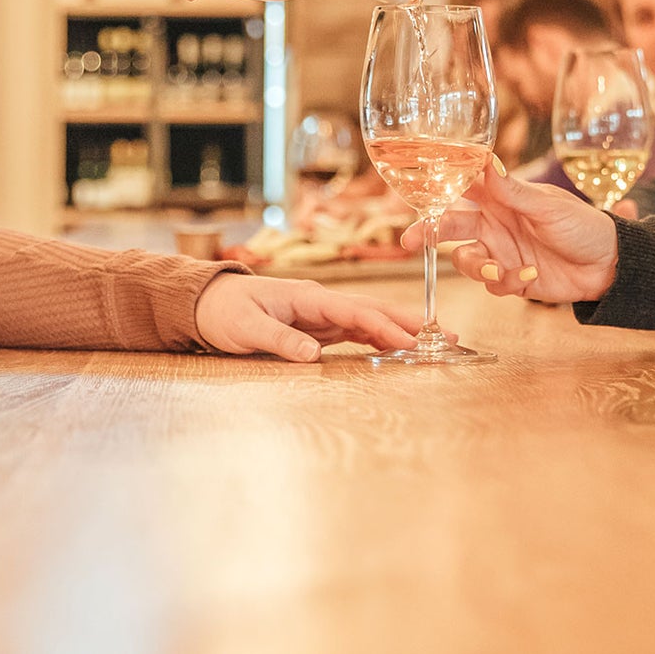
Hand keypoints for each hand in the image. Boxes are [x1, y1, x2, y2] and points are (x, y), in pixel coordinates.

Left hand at [193, 272, 420, 360]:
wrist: (208, 302)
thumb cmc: (225, 312)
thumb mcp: (246, 330)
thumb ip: (280, 341)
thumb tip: (313, 356)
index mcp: (308, 298)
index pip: (356, 311)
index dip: (385, 326)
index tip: (413, 341)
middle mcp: (321, 302)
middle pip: (373, 309)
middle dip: (409, 322)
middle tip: (446, 335)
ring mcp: (323, 313)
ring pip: (370, 319)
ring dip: (401, 329)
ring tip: (435, 341)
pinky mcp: (320, 326)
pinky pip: (357, 330)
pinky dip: (381, 336)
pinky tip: (401, 346)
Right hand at [401, 158, 619, 303]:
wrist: (609, 264)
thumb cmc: (583, 225)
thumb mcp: (548, 206)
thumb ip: (513, 191)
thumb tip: (485, 161)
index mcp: (501, 198)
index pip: (461, 188)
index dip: (435, 189)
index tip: (414, 191)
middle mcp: (495, 224)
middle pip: (450, 226)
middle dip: (428, 233)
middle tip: (410, 241)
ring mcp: (501, 252)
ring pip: (465, 260)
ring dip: (473, 265)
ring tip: (493, 268)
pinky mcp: (511, 278)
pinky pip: (492, 284)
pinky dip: (506, 281)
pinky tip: (529, 275)